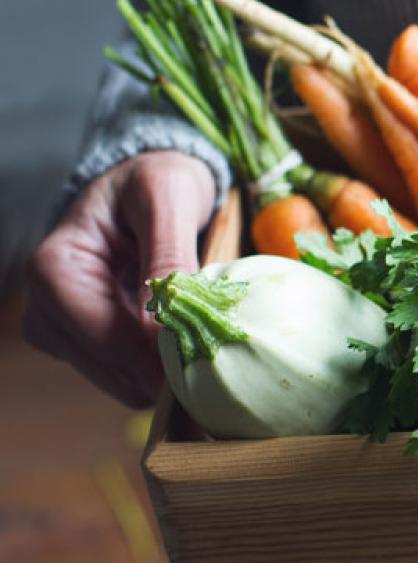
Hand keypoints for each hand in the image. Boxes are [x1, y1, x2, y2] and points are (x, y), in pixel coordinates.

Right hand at [23, 151, 215, 406]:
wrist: (143, 185)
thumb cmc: (154, 181)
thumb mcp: (167, 197)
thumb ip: (169, 252)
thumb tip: (171, 312)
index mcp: (55, 270)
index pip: (111, 337)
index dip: (164, 355)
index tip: (217, 357)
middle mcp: (45, 309)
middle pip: (116, 368)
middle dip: (172, 366)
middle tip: (227, 352)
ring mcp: (61, 332)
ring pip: (125, 382)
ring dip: (171, 369)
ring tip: (212, 339)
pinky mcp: (83, 346)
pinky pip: (130, 376)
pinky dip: (163, 367)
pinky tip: (192, 341)